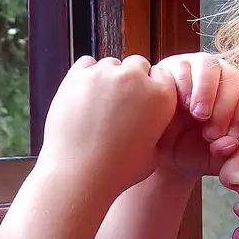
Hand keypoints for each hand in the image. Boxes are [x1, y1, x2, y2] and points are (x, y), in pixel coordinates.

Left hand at [38, 56, 176, 196]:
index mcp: (161, 96)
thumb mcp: (154, 153)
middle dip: (131, 79)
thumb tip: (151, 116)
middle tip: (119, 104)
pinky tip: (83, 96)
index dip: (151, 87)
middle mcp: (136, 79)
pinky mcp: (77, 76)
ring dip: (107, 78)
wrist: (79, 174)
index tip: (141, 102)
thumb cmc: (118, 171)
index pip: (161, 74)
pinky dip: (85, 75)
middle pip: (137, 64)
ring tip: (98, 105)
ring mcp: (105, 74)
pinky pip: (85, 64)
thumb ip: (157, 127)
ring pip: (110, 64)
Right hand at [151, 53, 238, 178]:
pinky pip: (183, 66)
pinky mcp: (173, 67)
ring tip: (197, 115)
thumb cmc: (192, 151)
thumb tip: (230, 144)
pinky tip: (180, 104)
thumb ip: (225, 153)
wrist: (161, 151)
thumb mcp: (212, 158)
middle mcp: (220, 77)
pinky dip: (184, 84)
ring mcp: (196, 69)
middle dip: (223, 107)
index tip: (231, 137)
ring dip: (204, 91)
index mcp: (238, 96)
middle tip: (211, 133)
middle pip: (231, 76)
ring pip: (208, 65)